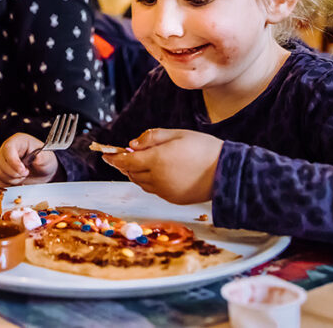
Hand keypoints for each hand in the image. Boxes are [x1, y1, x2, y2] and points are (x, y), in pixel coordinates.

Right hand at [0, 133, 58, 185]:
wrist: (42, 171)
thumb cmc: (44, 161)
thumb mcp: (48, 158)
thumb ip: (43, 157)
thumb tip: (38, 156)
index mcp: (18, 141)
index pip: (8, 148)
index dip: (14, 162)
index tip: (23, 171)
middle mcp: (6, 149)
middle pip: (1, 162)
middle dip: (15, 173)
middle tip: (26, 173)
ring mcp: (1, 160)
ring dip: (12, 179)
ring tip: (22, 176)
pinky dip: (6, 183)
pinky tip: (16, 181)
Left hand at [102, 129, 222, 203]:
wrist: (226, 171)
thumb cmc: (203, 148)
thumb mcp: (176, 134)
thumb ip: (151, 138)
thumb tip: (132, 145)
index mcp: (156, 160)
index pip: (126, 161)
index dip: (114, 158)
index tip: (105, 154)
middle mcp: (157, 178)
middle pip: (132, 172)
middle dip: (126, 164)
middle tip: (124, 154)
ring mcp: (165, 191)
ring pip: (141, 182)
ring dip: (137, 173)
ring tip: (141, 162)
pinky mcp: (172, 199)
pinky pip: (153, 189)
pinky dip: (149, 181)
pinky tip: (156, 172)